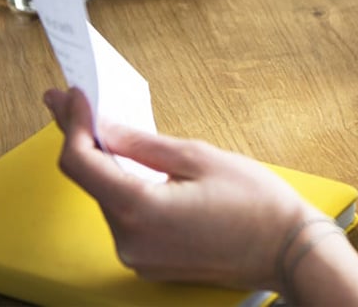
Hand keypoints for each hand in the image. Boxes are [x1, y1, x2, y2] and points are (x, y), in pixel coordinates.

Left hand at [44, 88, 318, 291]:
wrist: (285, 249)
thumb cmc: (255, 202)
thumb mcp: (200, 157)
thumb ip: (144, 144)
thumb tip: (106, 128)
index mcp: (138, 211)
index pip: (81, 163)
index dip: (72, 124)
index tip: (73, 97)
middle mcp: (129, 241)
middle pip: (91, 181)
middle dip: (84, 138)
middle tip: (74, 102)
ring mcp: (138, 256)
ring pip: (108, 198)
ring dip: (104, 162)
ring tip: (102, 126)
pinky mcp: (150, 261)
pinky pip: (125, 217)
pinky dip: (124, 186)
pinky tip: (130, 164)